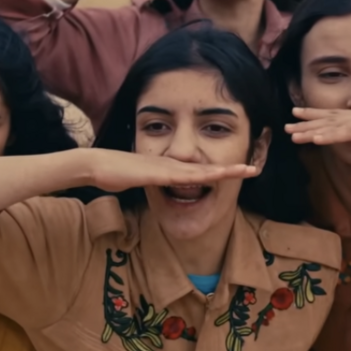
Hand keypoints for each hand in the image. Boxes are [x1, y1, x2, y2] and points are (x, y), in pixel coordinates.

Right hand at [84, 150, 258, 192]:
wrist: (97, 165)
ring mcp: (166, 167)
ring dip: (224, 171)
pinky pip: (184, 177)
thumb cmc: (114, 172)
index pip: (200, 171)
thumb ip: (151, 182)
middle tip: (254, 169)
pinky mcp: (158, 173)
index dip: (220, 171)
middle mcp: (172, 165)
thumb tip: (158, 186)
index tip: (239, 172)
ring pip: (202, 170)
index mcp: (170, 168)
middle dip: (232, 169)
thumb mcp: (139, 180)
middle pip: (208, 168)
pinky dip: (202, 176)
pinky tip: (216, 176)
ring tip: (246, 170)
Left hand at [286, 102, 350, 145]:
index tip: (300, 117)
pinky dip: (333, 136)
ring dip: (314, 130)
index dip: (320, 116)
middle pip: (334, 119)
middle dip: (309, 122)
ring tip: (292, 134)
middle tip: (286, 125)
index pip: (342, 116)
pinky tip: (316, 139)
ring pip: (338, 126)